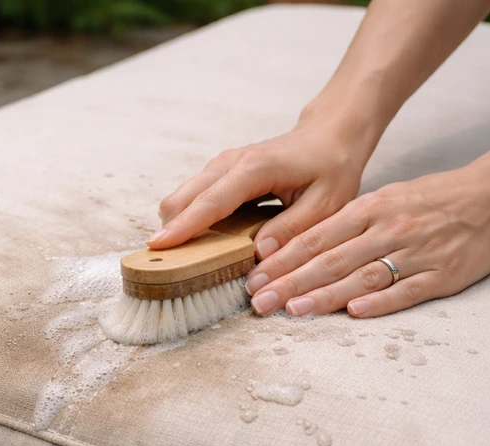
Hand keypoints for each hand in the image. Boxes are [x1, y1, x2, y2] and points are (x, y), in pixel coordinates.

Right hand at [148, 123, 369, 258]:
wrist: (329, 135)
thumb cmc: (331, 167)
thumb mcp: (326, 203)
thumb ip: (293, 229)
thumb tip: (258, 254)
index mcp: (255, 169)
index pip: (211, 202)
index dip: (184, 226)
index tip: (158, 246)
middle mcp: (230, 163)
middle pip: (182, 198)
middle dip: (171, 230)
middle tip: (166, 266)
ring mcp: (220, 166)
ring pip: (181, 198)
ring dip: (177, 226)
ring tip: (180, 259)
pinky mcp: (219, 174)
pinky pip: (192, 198)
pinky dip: (187, 220)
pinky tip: (198, 243)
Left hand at [244, 168, 489, 318]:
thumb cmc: (430, 202)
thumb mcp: (383, 200)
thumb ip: (344, 225)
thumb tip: (297, 248)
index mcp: (370, 209)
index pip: (316, 238)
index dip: (282, 260)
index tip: (253, 278)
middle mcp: (387, 230)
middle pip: (331, 260)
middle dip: (291, 282)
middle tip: (260, 302)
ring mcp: (415, 253)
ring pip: (362, 277)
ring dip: (326, 295)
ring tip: (294, 310)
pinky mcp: (441, 275)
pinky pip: (407, 290)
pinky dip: (380, 302)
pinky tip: (354, 313)